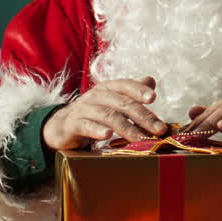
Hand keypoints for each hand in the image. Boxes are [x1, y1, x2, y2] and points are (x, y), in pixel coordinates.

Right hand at [42, 77, 167, 151]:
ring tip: (141, 139)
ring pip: (108, 115)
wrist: (63, 126)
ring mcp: (83, 109)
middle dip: (142, 116)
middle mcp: (96, 96)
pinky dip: (97, 130)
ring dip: (127, 127)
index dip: (138, 90)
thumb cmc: (94, 113)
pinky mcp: (72, 125)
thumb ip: (131, 92)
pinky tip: (107, 135)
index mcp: (108, 88)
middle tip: (159, 129)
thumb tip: (151, 81)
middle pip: (122, 103)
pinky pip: (86, 126)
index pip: (125, 85)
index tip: (152, 98)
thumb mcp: (112, 101)